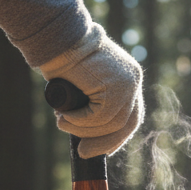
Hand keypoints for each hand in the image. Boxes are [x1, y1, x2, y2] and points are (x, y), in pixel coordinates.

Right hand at [39, 25, 143, 158]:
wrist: (57, 37)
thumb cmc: (64, 58)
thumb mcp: (86, 83)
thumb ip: (94, 100)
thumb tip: (89, 133)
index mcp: (130, 78)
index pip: (131, 116)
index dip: (116, 137)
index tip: (99, 149)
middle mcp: (133, 80)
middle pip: (128, 124)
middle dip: (105, 143)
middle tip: (83, 152)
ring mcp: (128, 84)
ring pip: (112, 123)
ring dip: (84, 130)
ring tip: (62, 123)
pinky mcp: (116, 87)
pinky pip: (100, 117)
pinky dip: (81, 122)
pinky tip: (65, 116)